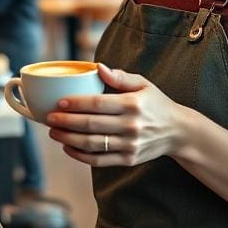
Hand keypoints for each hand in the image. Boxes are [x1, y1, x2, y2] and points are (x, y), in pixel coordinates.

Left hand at [47, 64, 187, 166]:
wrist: (178, 131)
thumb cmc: (156, 104)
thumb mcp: (143, 84)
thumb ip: (120, 77)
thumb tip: (98, 67)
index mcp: (132, 104)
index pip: (98, 104)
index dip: (76, 103)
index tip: (59, 102)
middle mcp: (131, 126)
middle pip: (91, 125)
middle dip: (67, 122)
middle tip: (49, 118)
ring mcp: (130, 145)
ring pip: (92, 144)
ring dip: (69, 139)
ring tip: (54, 132)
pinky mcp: (129, 160)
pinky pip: (99, 160)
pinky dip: (80, 156)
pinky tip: (68, 147)